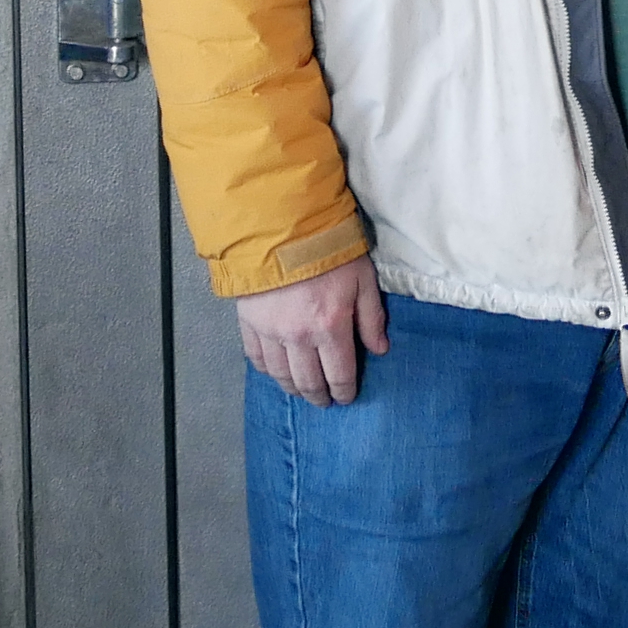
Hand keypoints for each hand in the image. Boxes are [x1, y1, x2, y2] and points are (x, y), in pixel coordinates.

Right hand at [236, 255, 388, 405]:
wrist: (282, 225)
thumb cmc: (329, 249)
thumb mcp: (362, 279)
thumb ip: (371, 317)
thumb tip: (379, 350)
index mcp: (330, 328)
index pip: (339, 374)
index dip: (344, 391)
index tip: (346, 398)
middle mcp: (298, 337)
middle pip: (308, 382)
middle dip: (319, 396)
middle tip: (324, 402)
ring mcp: (270, 332)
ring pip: (281, 375)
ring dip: (293, 388)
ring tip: (301, 392)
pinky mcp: (249, 322)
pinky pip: (256, 357)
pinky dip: (267, 370)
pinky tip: (275, 372)